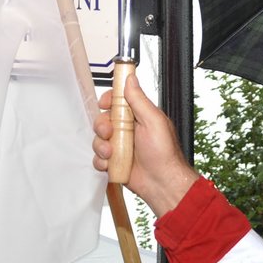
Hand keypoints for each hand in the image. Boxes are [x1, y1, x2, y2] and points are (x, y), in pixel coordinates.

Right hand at [92, 75, 198, 214]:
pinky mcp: (114, 161)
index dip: (108, 100)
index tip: (105, 103)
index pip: (118, 100)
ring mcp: (119, 146)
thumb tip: (131, 78)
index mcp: (138, 116)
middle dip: (102, 126)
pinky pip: (98, 157)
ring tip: (112, 153)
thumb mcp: (154, 121)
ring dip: (101, 146)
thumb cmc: (164, 154)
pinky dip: (101, 161)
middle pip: (103, 119)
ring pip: (98, 139)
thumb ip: (139, 100)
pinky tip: (111, 164)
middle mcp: (127, 130)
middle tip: (109, 132)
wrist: (162, 183)